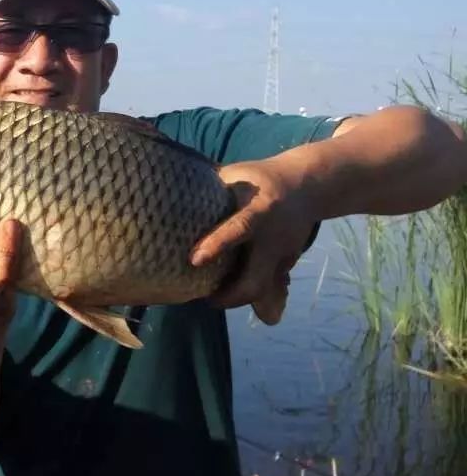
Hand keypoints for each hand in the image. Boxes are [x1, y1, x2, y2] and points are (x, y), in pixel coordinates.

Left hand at [189, 157, 316, 324]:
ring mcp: (284, 254)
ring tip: (215, 297)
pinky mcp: (289, 263)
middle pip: (255, 280)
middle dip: (229, 296)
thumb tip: (167, 192)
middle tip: (206, 298)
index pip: (239, 229)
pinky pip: (273, 286)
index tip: (194, 260)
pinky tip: (237, 294)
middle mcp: (274, 237)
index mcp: (259, 209)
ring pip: (266, 291)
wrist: (307, 184)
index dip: (216, 245)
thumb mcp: (235, 176)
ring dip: (239, 299)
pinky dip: (257, 295)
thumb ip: (209, 188)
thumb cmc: (258, 177)